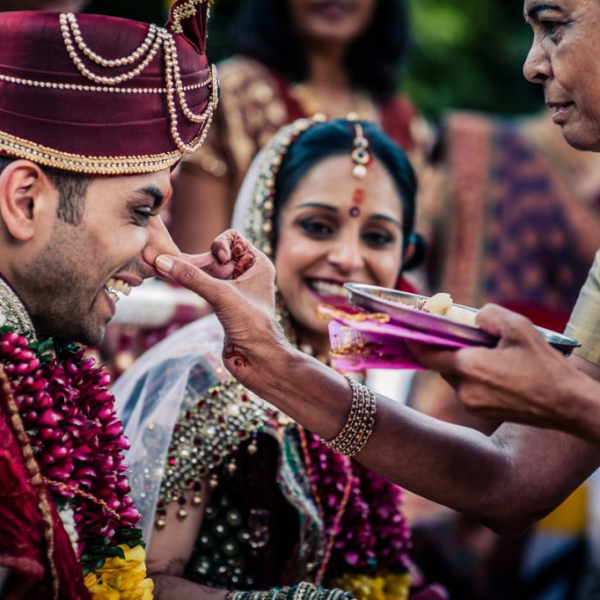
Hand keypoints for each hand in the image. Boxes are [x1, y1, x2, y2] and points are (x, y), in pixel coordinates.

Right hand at [154, 230, 290, 383]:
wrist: (258, 360)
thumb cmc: (253, 326)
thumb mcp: (222, 295)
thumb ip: (192, 277)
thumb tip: (163, 261)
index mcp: (258, 264)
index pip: (233, 238)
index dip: (219, 244)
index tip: (217, 259)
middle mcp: (246, 274)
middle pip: (214, 255)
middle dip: (195, 260)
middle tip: (169, 262)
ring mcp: (233, 289)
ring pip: (205, 271)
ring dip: (187, 271)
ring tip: (161, 269)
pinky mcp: (221, 304)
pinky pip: (201, 286)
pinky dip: (187, 283)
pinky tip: (169, 280)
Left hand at [408, 304, 585, 429]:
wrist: (568, 405)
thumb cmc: (545, 366)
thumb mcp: (518, 327)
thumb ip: (487, 315)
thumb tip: (473, 318)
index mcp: (468, 367)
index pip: (427, 354)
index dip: (415, 342)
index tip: (408, 331)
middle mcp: (464, 390)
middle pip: (442, 365)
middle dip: (447, 349)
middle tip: (459, 335)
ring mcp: (472, 405)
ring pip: (455, 378)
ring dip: (462, 364)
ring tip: (485, 352)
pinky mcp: (483, 413)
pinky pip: (468, 390)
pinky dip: (473, 377)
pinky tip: (495, 370)